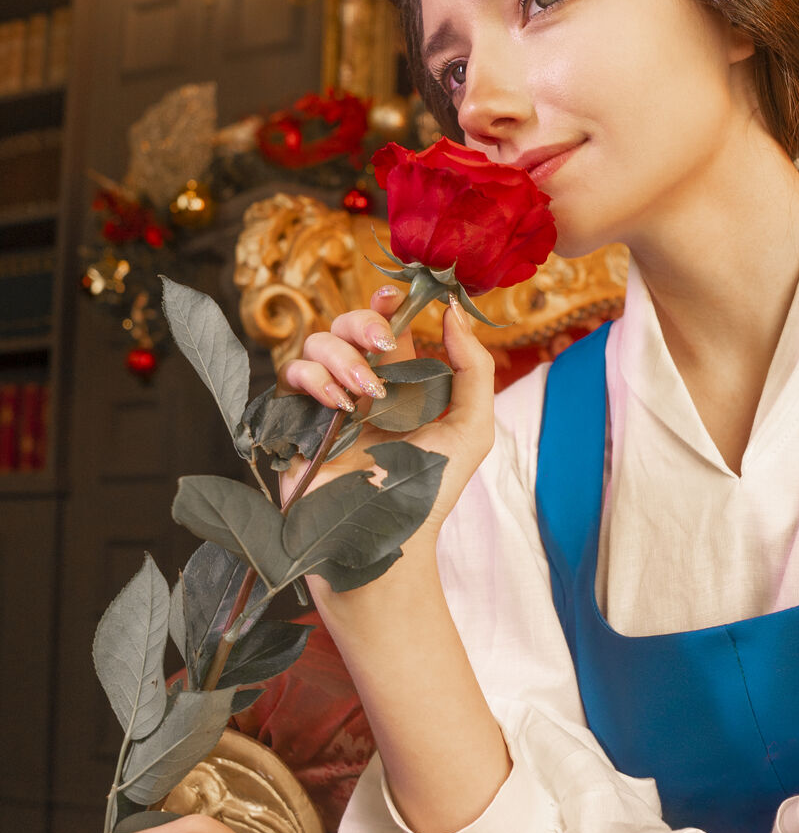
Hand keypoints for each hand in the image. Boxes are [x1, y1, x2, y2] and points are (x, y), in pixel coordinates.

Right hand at [279, 285, 494, 540]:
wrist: (385, 536)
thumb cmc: (430, 491)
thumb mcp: (471, 429)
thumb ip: (473, 369)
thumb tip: (452, 313)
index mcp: (401, 384)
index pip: (387, 326)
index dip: (387, 304)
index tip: (395, 296)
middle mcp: (361, 388)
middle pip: (347, 324)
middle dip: (363, 322)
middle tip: (382, 345)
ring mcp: (326, 403)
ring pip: (316, 343)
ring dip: (341, 356)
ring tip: (364, 392)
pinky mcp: (296, 421)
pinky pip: (291, 375)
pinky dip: (314, 379)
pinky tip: (338, 405)